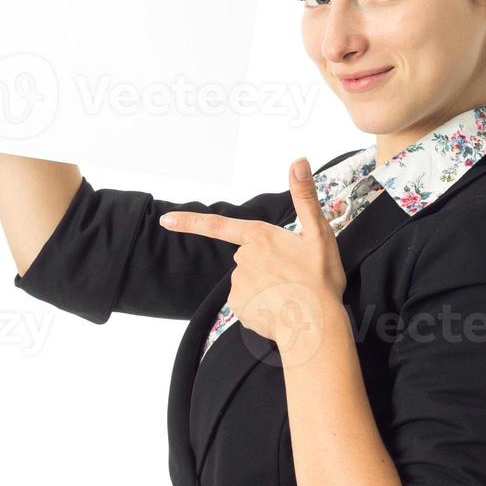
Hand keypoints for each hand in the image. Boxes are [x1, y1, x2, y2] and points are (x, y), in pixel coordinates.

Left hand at [158, 157, 347, 354]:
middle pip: (249, 257)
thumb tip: (298, 161)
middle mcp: (244, 258)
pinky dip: (261, 305)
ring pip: (249, 280)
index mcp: (260, 236)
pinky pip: (248, 302)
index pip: (218, 226)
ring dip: (266, 285)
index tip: (165, 220)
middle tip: (293, 275)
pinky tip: (278, 307)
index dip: (189, 222)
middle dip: (266, 264)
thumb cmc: (319, 279)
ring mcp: (239, 283)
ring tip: (289, 293)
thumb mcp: (318, 232)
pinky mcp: (239, 306)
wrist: (316, 324)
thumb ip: (304, 195)